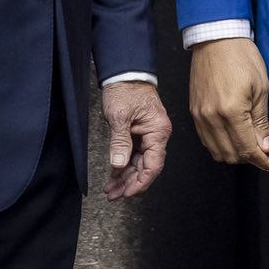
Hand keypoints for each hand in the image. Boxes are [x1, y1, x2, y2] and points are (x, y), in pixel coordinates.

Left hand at [101, 81, 171, 199]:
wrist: (124, 73)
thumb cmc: (126, 89)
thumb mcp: (120, 117)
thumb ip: (120, 143)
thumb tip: (118, 165)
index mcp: (158, 131)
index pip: (153, 165)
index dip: (141, 182)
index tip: (127, 193)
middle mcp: (156, 135)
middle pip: (146, 167)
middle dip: (130, 183)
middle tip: (114, 195)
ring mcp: (148, 135)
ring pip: (138, 163)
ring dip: (125, 177)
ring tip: (111, 189)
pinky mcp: (139, 134)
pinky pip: (134, 155)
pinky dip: (123, 166)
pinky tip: (114, 175)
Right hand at [189, 38, 268, 172]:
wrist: (216, 38)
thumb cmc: (241, 57)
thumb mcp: (261, 88)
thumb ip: (261, 122)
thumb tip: (265, 147)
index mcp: (231, 111)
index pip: (247, 149)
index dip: (262, 161)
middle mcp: (211, 117)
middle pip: (230, 154)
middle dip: (249, 159)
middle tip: (264, 153)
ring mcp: (199, 115)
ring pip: (215, 151)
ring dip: (234, 154)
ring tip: (249, 145)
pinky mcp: (193, 111)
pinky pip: (205, 139)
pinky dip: (219, 145)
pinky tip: (232, 137)